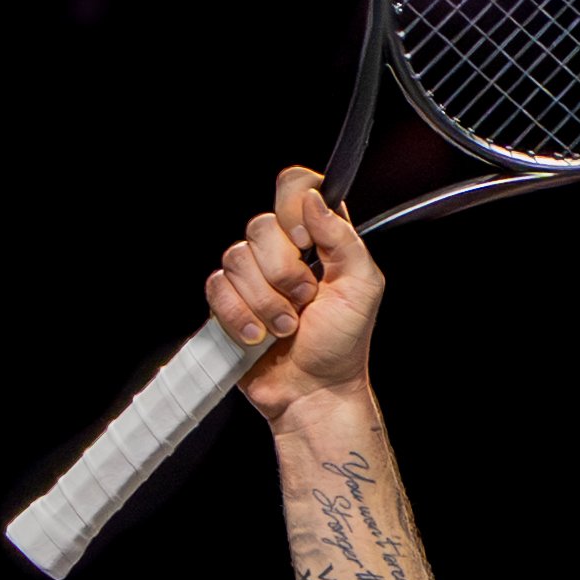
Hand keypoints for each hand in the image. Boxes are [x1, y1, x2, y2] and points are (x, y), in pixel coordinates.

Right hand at [208, 169, 383, 416]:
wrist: (314, 391)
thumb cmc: (342, 346)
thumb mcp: (362, 288)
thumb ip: (343, 239)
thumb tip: (315, 200)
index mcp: (317, 239)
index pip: (296, 187)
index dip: (293, 207)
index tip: (306, 241)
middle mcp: (283, 251)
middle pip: (260, 227)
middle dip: (284, 272)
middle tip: (305, 302)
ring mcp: (253, 276)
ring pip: (237, 259)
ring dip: (266, 302)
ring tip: (287, 326)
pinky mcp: (228, 301)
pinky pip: (217, 288)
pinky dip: (240, 316)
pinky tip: (259, 336)